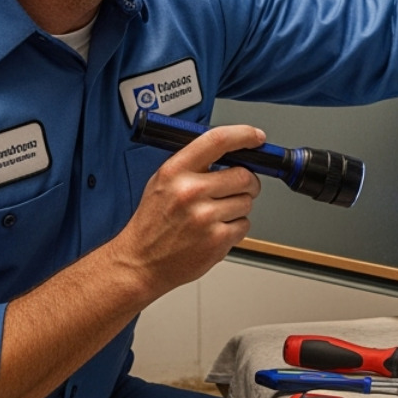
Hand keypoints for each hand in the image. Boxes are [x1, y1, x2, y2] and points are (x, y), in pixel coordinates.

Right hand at [110, 123, 264, 298]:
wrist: (141, 262)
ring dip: (239, 207)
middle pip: (244, 175)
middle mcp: (190, 191)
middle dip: (247, 182)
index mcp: (175, 171)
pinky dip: (235, 228)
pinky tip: (214, 231)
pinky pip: (245, 225)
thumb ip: (195, 164)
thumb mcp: (163, 182)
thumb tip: (232, 152)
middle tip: (238, 188)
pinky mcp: (217, 240)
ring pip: (247, 201)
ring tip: (215, 215)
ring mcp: (204, 217)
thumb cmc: (153, 223)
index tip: (256, 137)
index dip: (244, 135)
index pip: (217, 140)